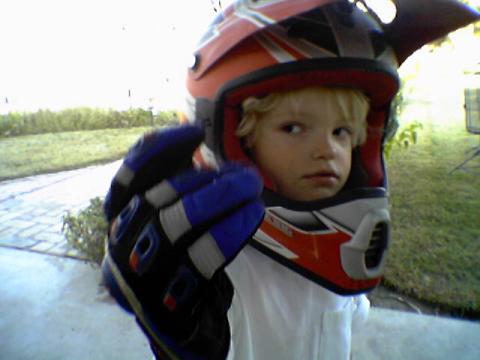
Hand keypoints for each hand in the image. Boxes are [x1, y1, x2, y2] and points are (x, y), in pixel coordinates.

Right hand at [102, 125, 263, 357]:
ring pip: (179, 222)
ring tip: (252, 188)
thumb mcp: (163, 211)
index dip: (162, 148)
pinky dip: (231, 229)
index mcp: (118, 213)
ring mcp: (143, 266)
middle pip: (162, 195)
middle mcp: (122, 236)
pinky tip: (252, 213)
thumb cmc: (169, 248)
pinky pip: (202, 255)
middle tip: (246, 173)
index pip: (131, 172)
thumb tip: (195, 133)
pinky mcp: (169, 292)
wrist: (167, 307)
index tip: (195, 132)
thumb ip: (174, 176)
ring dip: (221, 198)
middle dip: (208, 178)